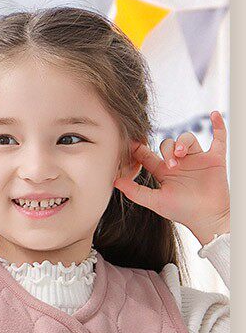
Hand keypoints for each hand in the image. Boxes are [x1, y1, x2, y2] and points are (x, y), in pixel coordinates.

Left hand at [114, 110, 229, 246]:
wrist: (207, 218)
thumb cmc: (182, 212)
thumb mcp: (155, 201)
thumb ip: (135, 191)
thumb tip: (114, 181)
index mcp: (163, 172)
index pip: (148, 155)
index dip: (139, 148)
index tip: (131, 142)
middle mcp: (179, 163)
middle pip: (168, 144)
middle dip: (167, 150)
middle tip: (171, 164)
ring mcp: (197, 160)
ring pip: (187, 138)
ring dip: (183, 142)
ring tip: (182, 155)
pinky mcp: (214, 159)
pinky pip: (218, 137)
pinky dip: (218, 125)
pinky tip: (214, 115)